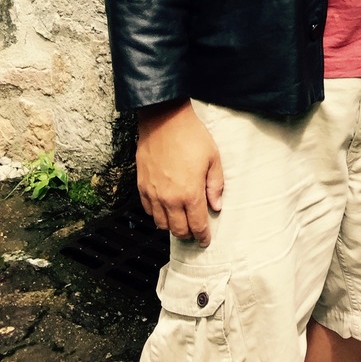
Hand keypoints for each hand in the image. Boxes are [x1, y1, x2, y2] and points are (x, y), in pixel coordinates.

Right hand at [136, 101, 223, 245]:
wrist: (164, 120)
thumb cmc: (191, 136)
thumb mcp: (213, 158)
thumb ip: (215, 185)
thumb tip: (216, 206)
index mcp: (190, 193)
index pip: (197, 225)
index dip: (202, 236)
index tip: (205, 240)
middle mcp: (170, 199)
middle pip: (178, 229)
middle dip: (188, 233)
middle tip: (194, 231)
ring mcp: (153, 194)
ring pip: (161, 224)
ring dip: (172, 226)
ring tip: (180, 220)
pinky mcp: (142, 186)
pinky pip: (148, 210)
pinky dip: (157, 214)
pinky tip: (165, 208)